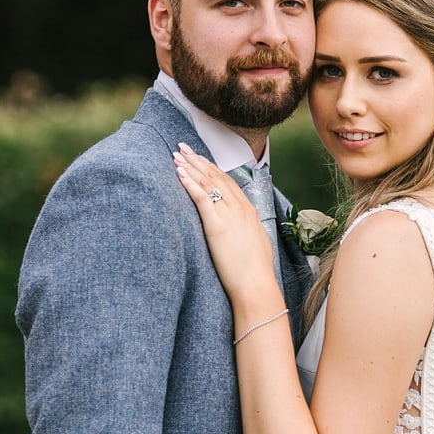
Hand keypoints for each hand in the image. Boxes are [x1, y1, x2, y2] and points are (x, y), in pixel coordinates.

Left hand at [174, 144, 277, 304]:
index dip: (212, 168)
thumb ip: (248, 230)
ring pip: (208, 183)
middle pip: (216, 177)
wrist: (256, 285)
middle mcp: (240, 208)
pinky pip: (201, 198)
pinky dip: (190, 183)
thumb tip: (244, 229)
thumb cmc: (255, 271)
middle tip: (183, 148)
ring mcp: (229, 215)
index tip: (200, 159)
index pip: (228, 182)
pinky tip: (180, 173)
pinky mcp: (216, 226)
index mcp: (249, 211)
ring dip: (191, 167)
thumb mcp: (256, 243)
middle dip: (198, 161)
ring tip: (177, 155)